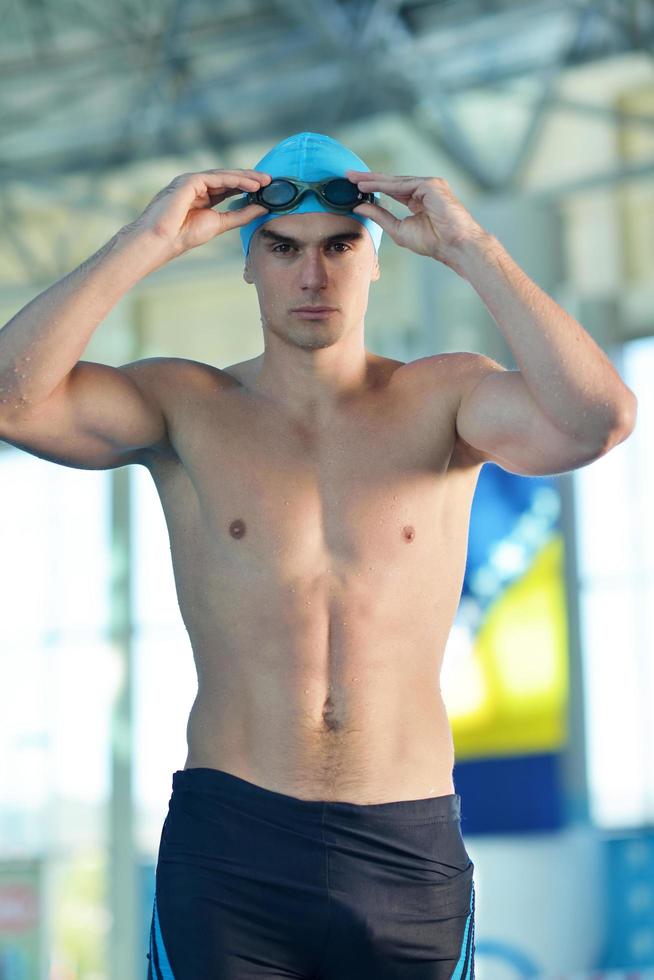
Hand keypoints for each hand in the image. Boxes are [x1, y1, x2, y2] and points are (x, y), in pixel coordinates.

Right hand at [129, 169, 271, 256]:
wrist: (160, 242)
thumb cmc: (182, 236)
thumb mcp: (219, 224)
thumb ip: (239, 215)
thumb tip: (262, 209)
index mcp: (202, 195)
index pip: (228, 187)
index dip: (247, 187)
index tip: (267, 190)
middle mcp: (197, 185)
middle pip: (228, 178)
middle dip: (250, 179)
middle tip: (270, 181)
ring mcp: (191, 181)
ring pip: (224, 175)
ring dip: (246, 177)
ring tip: (264, 182)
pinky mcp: (189, 181)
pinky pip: (216, 177)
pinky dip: (234, 180)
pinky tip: (250, 184)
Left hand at [344, 170, 488, 266]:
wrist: (455, 246)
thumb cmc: (433, 242)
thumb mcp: (399, 230)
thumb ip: (380, 216)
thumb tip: (359, 207)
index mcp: (419, 200)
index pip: (392, 190)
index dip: (373, 188)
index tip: (354, 186)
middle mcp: (424, 189)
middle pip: (391, 182)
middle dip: (369, 179)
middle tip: (348, 176)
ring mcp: (429, 185)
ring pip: (395, 181)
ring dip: (373, 180)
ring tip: (353, 180)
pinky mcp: (431, 185)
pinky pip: (402, 183)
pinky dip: (383, 184)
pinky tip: (367, 185)